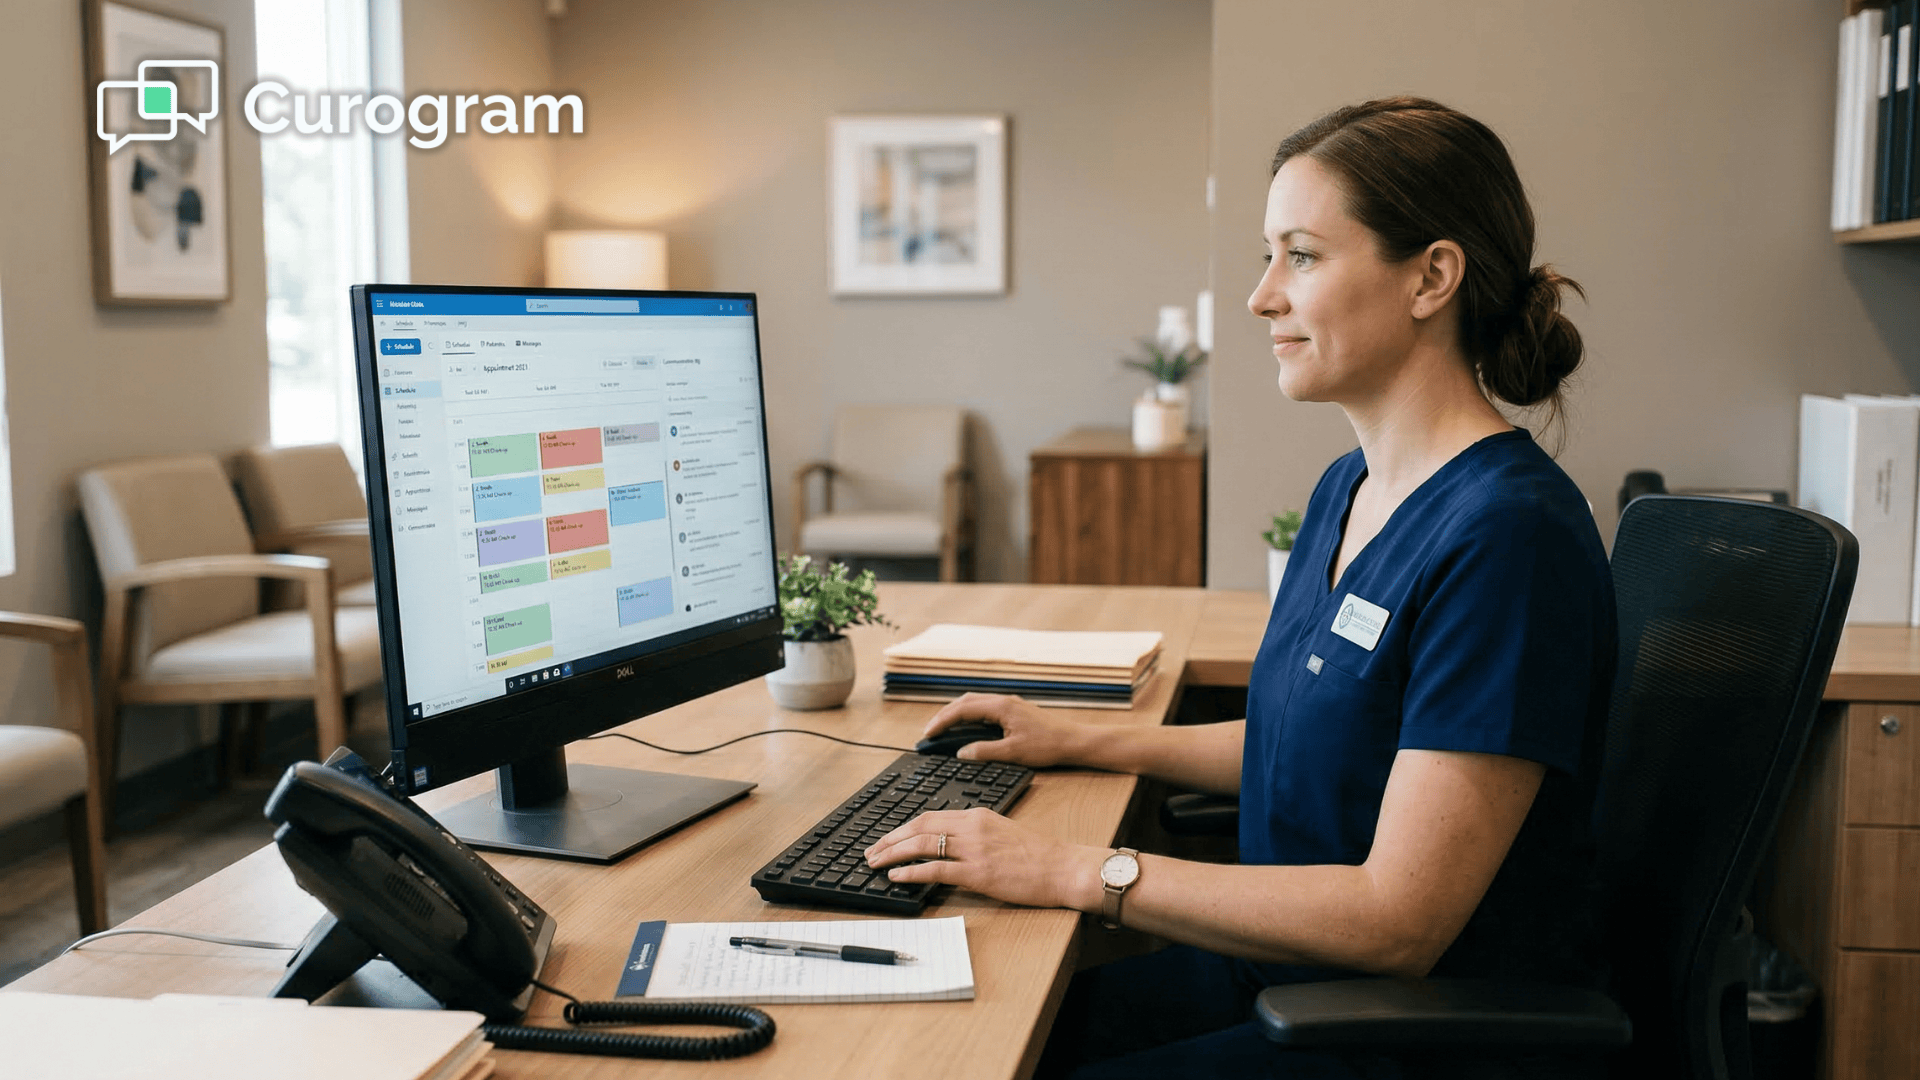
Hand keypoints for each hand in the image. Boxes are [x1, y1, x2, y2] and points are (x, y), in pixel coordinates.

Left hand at [864, 806, 1105, 910]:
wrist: (1063, 867)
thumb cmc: (1038, 856)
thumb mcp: (1002, 833)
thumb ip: (975, 834)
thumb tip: (947, 846)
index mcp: (977, 815)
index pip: (929, 817)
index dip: (902, 828)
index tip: (886, 838)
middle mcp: (972, 827)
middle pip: (919, 826)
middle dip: (890, 839)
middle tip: (871, 851)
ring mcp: (975, 849)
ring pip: (922, 844)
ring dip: (893, 854)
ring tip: (876, 863)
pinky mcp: (979, 873)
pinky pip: (936, 869)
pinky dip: (912, 871)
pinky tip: (897, 876)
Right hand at [922, 693, 1089, 766]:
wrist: (1073, 741)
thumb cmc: (1048, 745)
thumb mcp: (1013, 753)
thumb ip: (984, 751)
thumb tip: (961, 753)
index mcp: (1000, 707)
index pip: (962, 710)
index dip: (942, 722)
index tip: (928, 734)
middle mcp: (1003, 701)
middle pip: (965, 702)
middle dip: (944, 716)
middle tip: (929, 732)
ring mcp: (1009, 704)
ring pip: (974, 703)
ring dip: (956, 714)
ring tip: (942, 729)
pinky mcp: (1014, 711)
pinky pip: (984, 709)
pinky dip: (969, 716)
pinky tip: (965, 728)